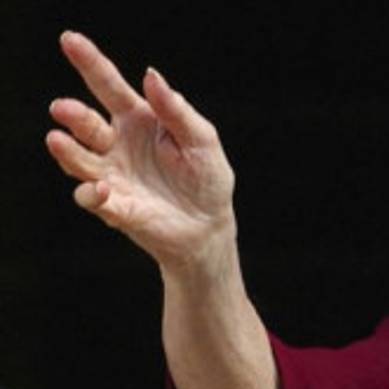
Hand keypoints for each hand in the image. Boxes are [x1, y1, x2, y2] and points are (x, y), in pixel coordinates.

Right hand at [46, 31, 236, 275]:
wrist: (209, 225)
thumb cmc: (206, 177)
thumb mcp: (202, 139)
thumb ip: (176, 110)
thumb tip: (151, 75)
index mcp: (139, 120)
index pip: (110, 87)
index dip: (90, 63)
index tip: (70, 41)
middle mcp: (117, 144)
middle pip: (87, 124)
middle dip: (73, 115)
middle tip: (63, 108)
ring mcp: (112, 175)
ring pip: (79, 160)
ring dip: (67, 151)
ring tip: (57, 139)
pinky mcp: (114, 207)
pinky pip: (92, 199)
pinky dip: (92, 194)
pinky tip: (101, 188)